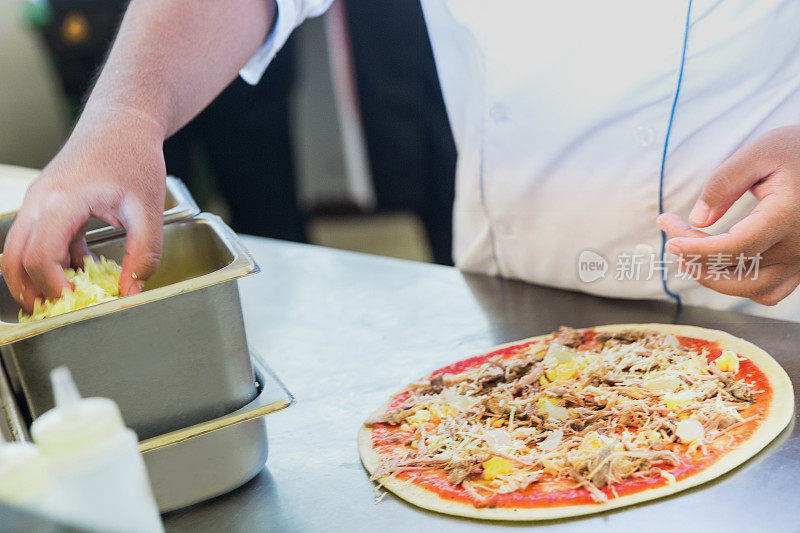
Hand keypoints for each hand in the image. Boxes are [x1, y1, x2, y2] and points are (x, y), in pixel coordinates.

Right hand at [1, 108, 166, 312]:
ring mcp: (39, 200)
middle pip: (14, 257)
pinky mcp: (46, 202)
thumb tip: (132, 290)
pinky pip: (35, 238)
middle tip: (56, 311)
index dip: (52, 284)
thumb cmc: (134, 156)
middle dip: (31, 289)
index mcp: (63, 200)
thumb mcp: (149, 210)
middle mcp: (41, 200)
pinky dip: (48, 259)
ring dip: (34, 277)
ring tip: (63, 296)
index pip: (39, 255)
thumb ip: (144, 253)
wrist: (122, 122)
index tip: (74, 300)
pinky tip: (77, 269)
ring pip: (17, 249)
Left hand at [658, 126, 799, 305]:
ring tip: (687, 254)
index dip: (697, 250)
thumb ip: (724, 184)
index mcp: (787, 215)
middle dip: (697, 261)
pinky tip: (719, 262)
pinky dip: (742, 285)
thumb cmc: (795, 149)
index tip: (669, 242)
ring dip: (716, 278)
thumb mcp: (758, 153)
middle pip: (739, 272)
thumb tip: (698, 219)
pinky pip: (771, 290)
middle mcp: (799, 245)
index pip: (735, 247)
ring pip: (754, 289)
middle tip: (672, 237)